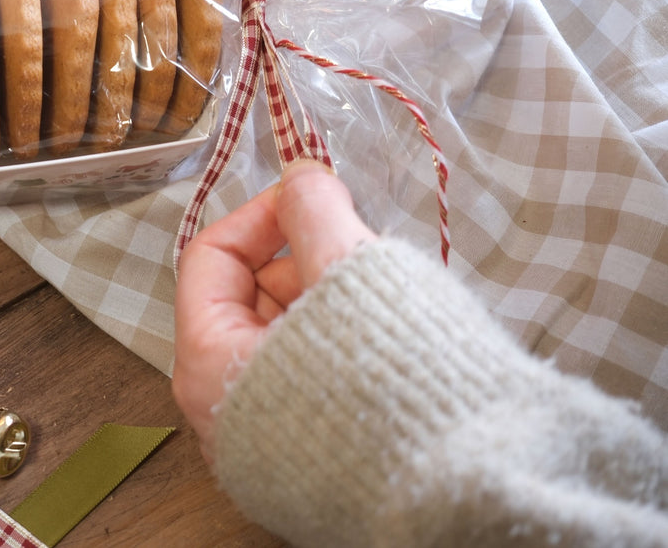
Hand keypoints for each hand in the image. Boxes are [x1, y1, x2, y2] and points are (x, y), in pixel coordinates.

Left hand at [172, 159, 373, 462]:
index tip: (314, 194)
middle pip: (250, 297)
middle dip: (306, 260)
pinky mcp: (314, 462)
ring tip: (388, 301)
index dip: (262, 214)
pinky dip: (348, 347)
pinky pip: (316, 380)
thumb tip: (300, 175)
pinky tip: (397, 342)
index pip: (211, 258)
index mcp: (208, 367)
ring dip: (335, 302)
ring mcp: (268, 443)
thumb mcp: (350, 274)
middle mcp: (223, 414)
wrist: (465, 497)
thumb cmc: (396, 385)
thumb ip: (316, 212)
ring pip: (289, 337)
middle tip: (363, 249)